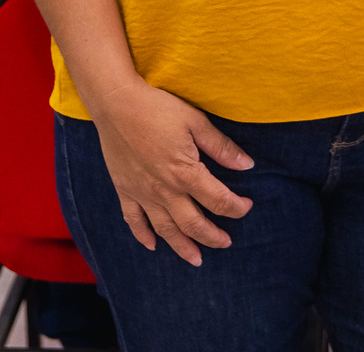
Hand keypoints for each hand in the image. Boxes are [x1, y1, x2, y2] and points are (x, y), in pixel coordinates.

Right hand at [92, 79, 253, 265]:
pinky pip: (133, 220)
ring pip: (165, 230)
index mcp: (185, 173)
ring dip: (182, 247)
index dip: (236, 207)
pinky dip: (143, 236)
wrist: (116, 104)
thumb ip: (221, 147)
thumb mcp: (195, 122)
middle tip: (226, 243)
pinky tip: (153, 246)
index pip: (218, 200)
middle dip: (213, 236)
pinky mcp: (125, 190)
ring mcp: (143, 193)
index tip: (246, 206)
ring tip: (196, 259)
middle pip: (193, 224)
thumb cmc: (157, 109)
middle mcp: (164, 190)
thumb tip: (247, 165)